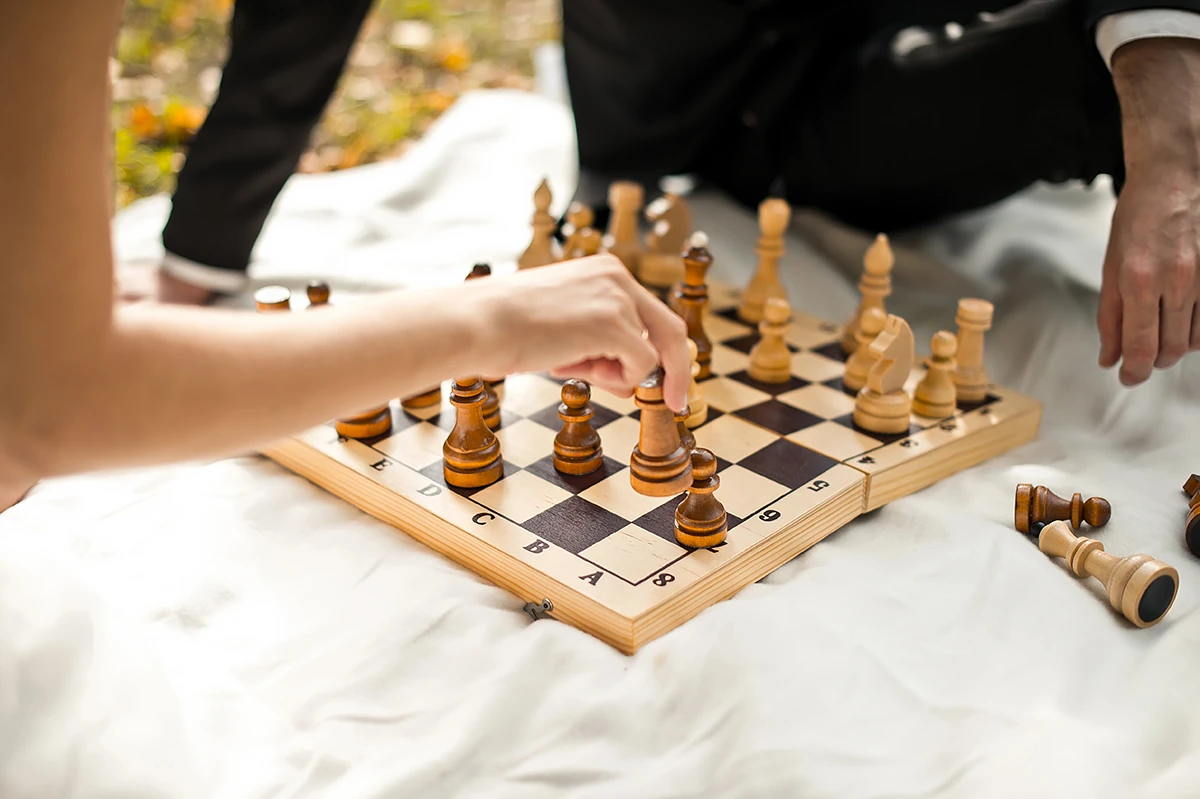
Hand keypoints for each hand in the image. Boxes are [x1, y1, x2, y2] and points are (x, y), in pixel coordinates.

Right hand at [465, 255, 691, 411]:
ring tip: (570, 364)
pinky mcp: (613, 324)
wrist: (477, 323)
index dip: (661, 349)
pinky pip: (641, 366)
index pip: (650, 314)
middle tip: (675, 401)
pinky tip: (575, 366)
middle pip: (670, 329)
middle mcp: (617, 277)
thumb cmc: (506, 328)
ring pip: (651, 354)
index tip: (665, 379)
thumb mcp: (563, 327)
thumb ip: (600, 344)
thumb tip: (631, 379)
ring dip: (616, 375)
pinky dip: (618, 379)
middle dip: (675, 370)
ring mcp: (618, 298)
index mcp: (604, 272)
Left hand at [1098, 166, 1199, 384]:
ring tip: (1159, 335)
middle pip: (1170, 349)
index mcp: (1139, 280)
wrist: (1174, 178)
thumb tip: (1109, 357)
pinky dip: (1196, 332)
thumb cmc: (1138, 218)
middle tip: (1141, 359)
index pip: (1141, 346)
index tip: (1128, 377)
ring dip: (1175, 348)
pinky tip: (1181, 322)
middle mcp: (1177, 281)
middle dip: (1153, 362)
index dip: (1134, 371)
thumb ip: (1109, 317)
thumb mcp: (1110, 266)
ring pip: (1194, 340)